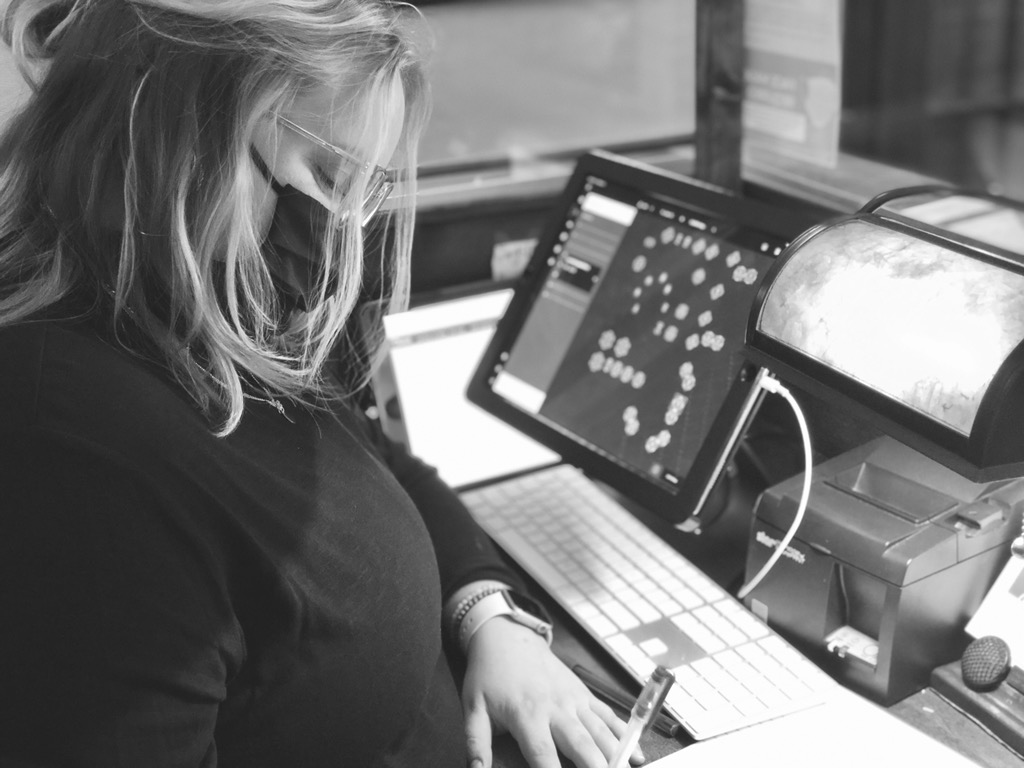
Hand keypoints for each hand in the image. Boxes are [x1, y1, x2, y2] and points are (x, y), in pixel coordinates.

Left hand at [461, 618, 644, 767]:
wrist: (507, 638)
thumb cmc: (490, 675)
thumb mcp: (474, 708)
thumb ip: (476, 744)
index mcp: (526, 714)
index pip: (542, 755)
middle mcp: (555, 708)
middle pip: (581, 744)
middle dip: (596, 767)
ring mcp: (574, 700)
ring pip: (601, 731)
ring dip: (616, 755)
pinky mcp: (584, 694)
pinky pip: (608, 716)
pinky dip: (624, 735)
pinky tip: (636, 754)